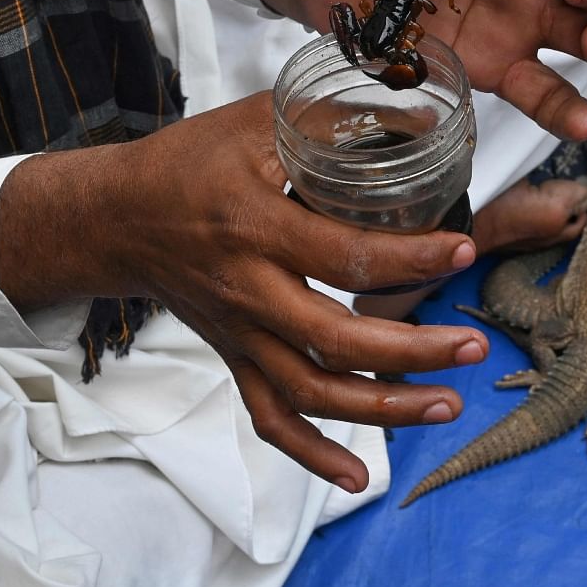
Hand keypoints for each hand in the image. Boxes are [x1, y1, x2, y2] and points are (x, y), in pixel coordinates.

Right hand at [0, 93, 489, 492]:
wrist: (117, 217)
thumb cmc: (189, 163)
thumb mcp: (255, 122)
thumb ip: (332, 118)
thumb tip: (422, 110)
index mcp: (256, 229)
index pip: (345, 257)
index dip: (412, 259)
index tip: (464, 250)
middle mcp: (249, 293)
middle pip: (335, 341)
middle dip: (411, 351)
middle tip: (470, 346)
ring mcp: (241, 336)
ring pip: (312, 392)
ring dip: (382, 410)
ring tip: (448, 406)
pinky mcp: (236, 359)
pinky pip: (271, 419)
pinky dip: (313, 455)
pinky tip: (358, 476)